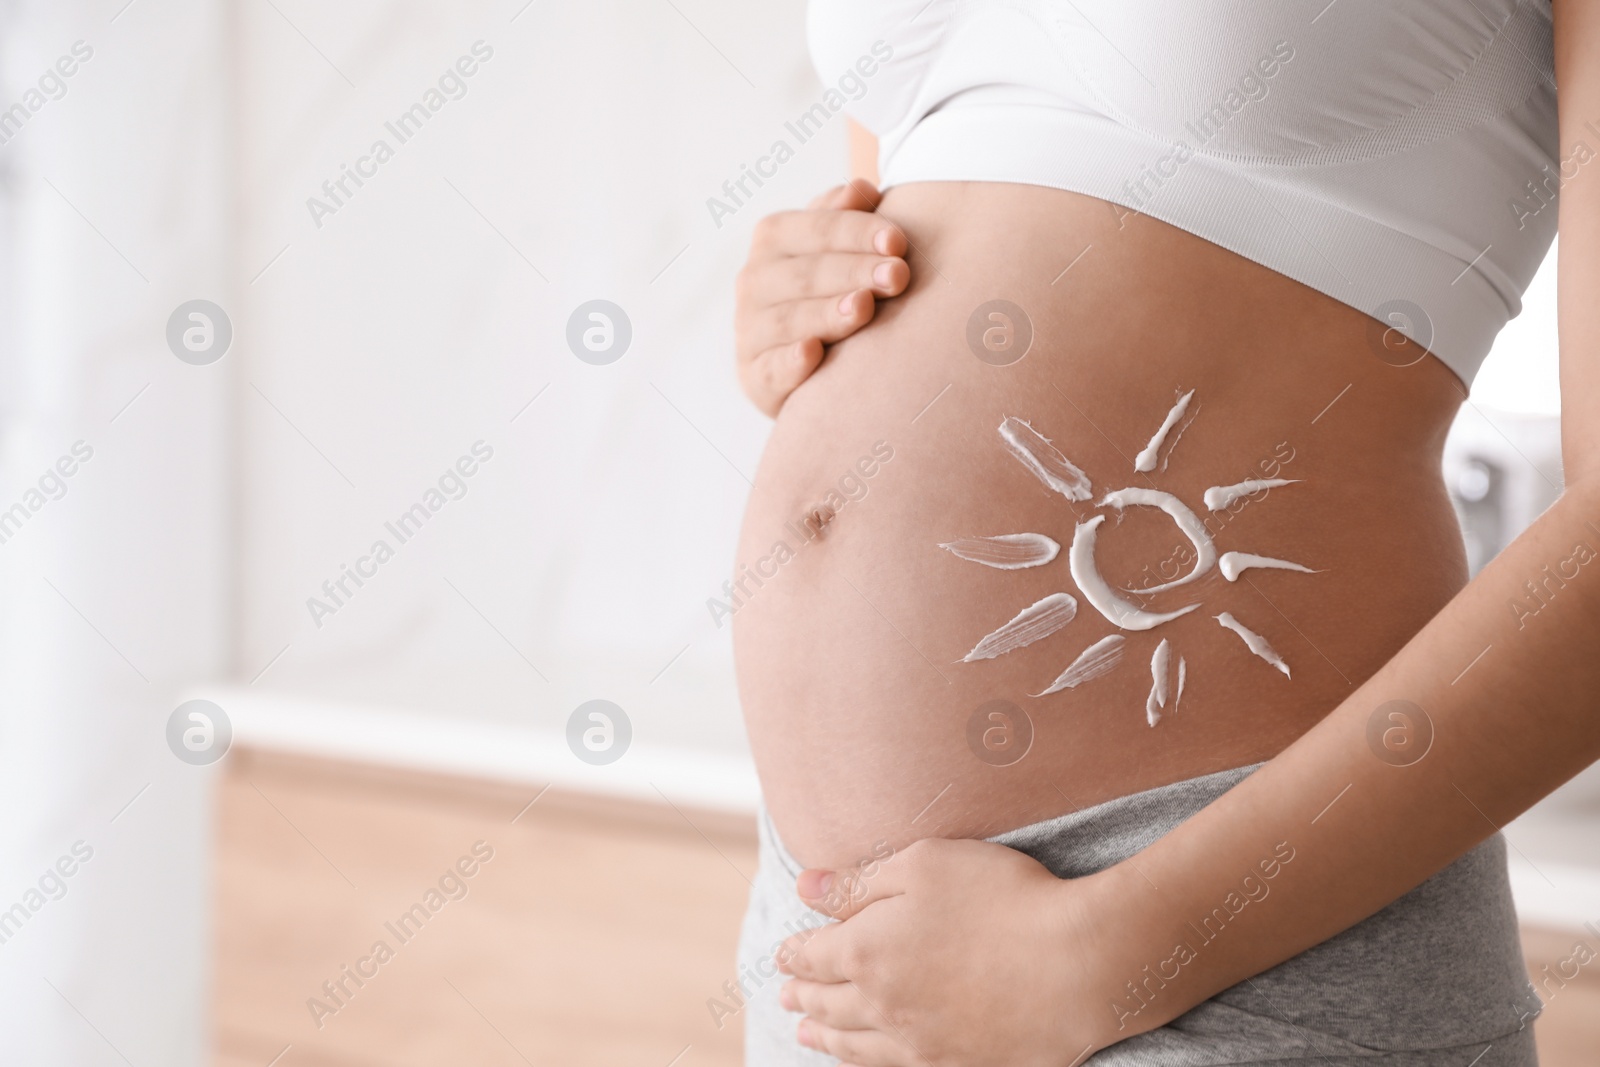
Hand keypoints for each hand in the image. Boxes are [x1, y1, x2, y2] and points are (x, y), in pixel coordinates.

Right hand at [735, 180, 909, 416]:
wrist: (805, 360)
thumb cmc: (831, 288)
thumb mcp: (836, 246)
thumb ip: (846, 217)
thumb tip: (862, 189)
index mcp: (773, 237)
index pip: (816, 227)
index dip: (857, 232)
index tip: (898, 240)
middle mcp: (754, 281)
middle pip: (807, 273)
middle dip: (854, 272)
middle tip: (898, 276)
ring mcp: (750, 330)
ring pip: (789, 319)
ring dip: (828, 313)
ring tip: (865, 307)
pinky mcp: (754, 377)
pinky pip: (771, 369)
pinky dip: (791, 362)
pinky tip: (813, 353)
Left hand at [775, 837, 1123, 1066]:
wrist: (1077, 965)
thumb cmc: (1002, 899)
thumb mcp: (924, 864)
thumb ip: (859, 881)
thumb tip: (805, 888)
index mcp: (865, 950)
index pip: (813, 955)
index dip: (794, 953)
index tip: (784, 953)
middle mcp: (881, 1003)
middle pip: (827, 1003)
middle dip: (802, 995)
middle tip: (786, 995)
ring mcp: (917, 1041)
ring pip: (854, 1044)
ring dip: (824, 1037)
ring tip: (806, 1035)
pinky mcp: (954, 1063)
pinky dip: (865, 1063)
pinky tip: (865, 1058)